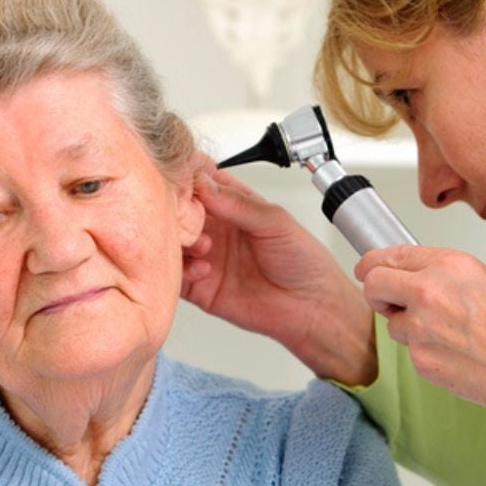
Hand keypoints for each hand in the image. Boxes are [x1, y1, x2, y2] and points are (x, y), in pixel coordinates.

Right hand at [182, 170, 377, 384]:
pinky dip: (182, 270)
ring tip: (203, 246)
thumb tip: (204, 183)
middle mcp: (217, 228)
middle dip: (176, 210)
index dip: (187, 178)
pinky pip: (176, 277)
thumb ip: (237, 203)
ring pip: (173, 243)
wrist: (312, 306)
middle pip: (179, 211)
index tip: (181, 180)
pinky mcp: (201, 287)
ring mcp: (206, 256)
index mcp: (234, 204)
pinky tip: (204, 269)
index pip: (199, 182)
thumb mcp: (275, 221)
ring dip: (180, 241)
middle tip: (183, 214)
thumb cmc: (304, 262)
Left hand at [355, 245, 485, 441]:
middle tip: (388, 299)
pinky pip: (410, 350)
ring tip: (445, 333)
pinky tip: (453, 352)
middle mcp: (428, 292)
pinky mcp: (419, 359)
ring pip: (391, 323)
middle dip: (376, 291)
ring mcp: (420, 329)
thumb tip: (439, 278)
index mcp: (450, 266)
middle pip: (373, 284)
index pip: (391, 255)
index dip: (375, 262)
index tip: (369, 267)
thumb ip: (458, 276)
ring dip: (407, 326)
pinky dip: (425, 351)